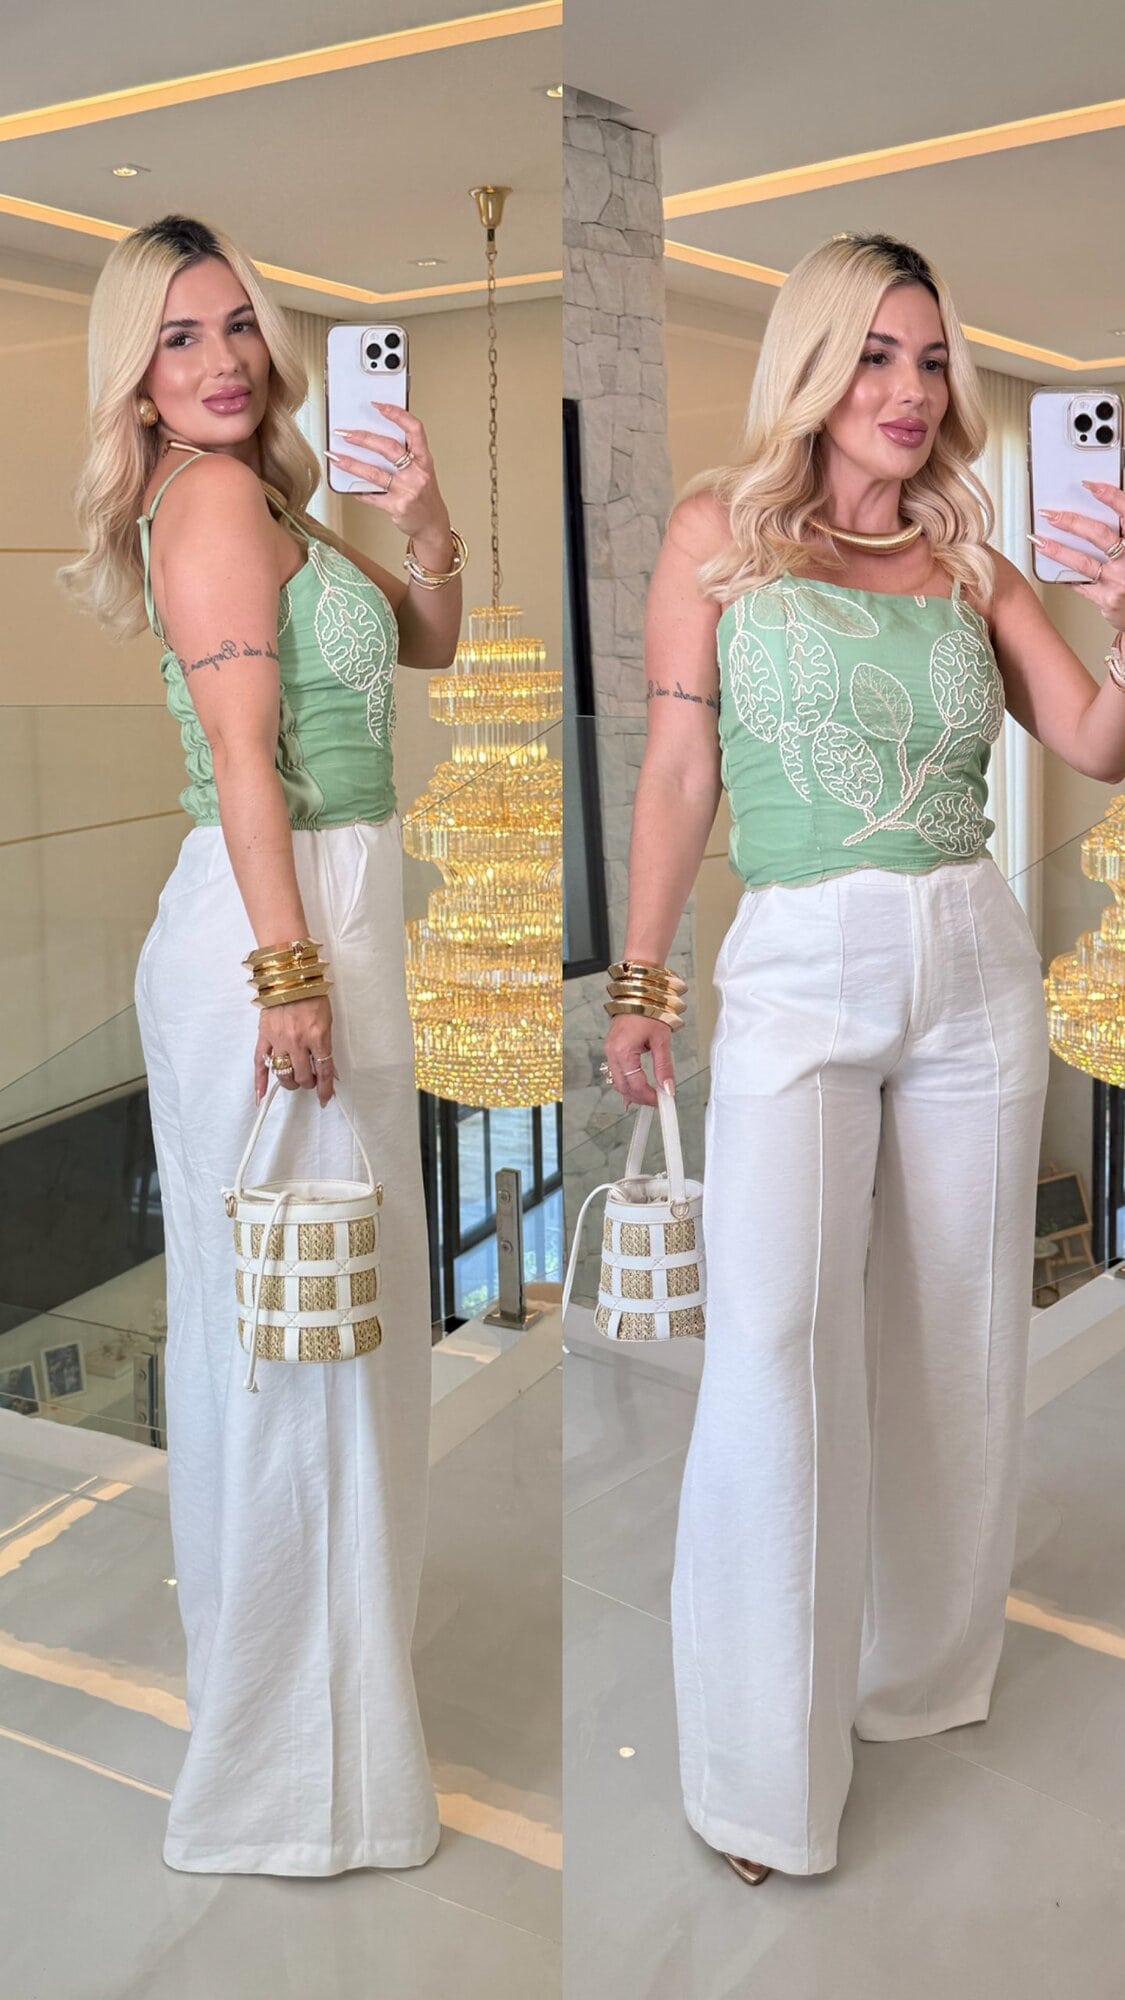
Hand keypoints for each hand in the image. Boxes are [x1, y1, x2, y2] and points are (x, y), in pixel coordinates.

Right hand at [254, 995, 335, 1105]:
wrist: (289, 976)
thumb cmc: (311, 994)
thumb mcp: (327, 1020)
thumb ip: (326, 1046)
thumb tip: (329, 1071)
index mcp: (317, 1036)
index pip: (323, 1071)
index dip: (325, 1089)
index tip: (325, 1098)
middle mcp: (297, 1041)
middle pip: (302, 1076)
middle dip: (308, 1083)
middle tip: (310, 1080)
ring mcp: (278, 1040)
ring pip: (282, 1073)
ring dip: (290, 1082)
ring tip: (295, 1080)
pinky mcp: (264, 1036)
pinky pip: (259, 1063)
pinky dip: (259, 1081)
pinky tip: (261, 1095)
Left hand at [326, 405, 450, 548]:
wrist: (432, 523)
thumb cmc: (424, 494)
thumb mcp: (421, 470)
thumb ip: (405, 455)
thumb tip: (373, 438)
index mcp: (424, 459)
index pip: (414, 430)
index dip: (397, 415)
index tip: (378, 406)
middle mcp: (418, 473)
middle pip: (389, 448)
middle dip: (364, 438)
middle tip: (345, 433)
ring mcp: (408, 491)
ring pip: (375, 473)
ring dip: (352, 464)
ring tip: (336, 457)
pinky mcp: (397, 507)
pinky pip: (372, 496)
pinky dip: (358, 490)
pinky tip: (348, 486)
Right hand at [603, 1015, 674, 1108]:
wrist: (639, 994)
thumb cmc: (649, 1010)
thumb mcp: (662, 1040)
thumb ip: (664, 1067)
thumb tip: (668, 1087)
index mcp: (623, 1050)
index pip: (635, 1083)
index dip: (648, 1096)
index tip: (662, 1100)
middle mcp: (612, 1052)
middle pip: (623, 1086)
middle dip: (640, 1098)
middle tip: (657, 1101)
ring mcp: (610, 1051)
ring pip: (617, 1082)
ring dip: (633, 1092)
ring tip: (649, 1096)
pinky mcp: (612, 1049)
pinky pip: (616, 1073)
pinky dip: (625, 1084)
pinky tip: (633, 1093)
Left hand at [1032, 481, 1124, 626]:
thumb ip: (1121, 533)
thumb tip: (1098, 508)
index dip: (1110, 496)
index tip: (1090, 485)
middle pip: (1099, 535)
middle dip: (1071, 522)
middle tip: (1050, 514)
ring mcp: (1119, 581)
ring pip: (1083, 562)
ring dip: (1058, 550)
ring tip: (1039, 541)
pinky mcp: (1107, 600)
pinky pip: (1081, 585)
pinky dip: (1066, 576)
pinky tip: (1052, 568)